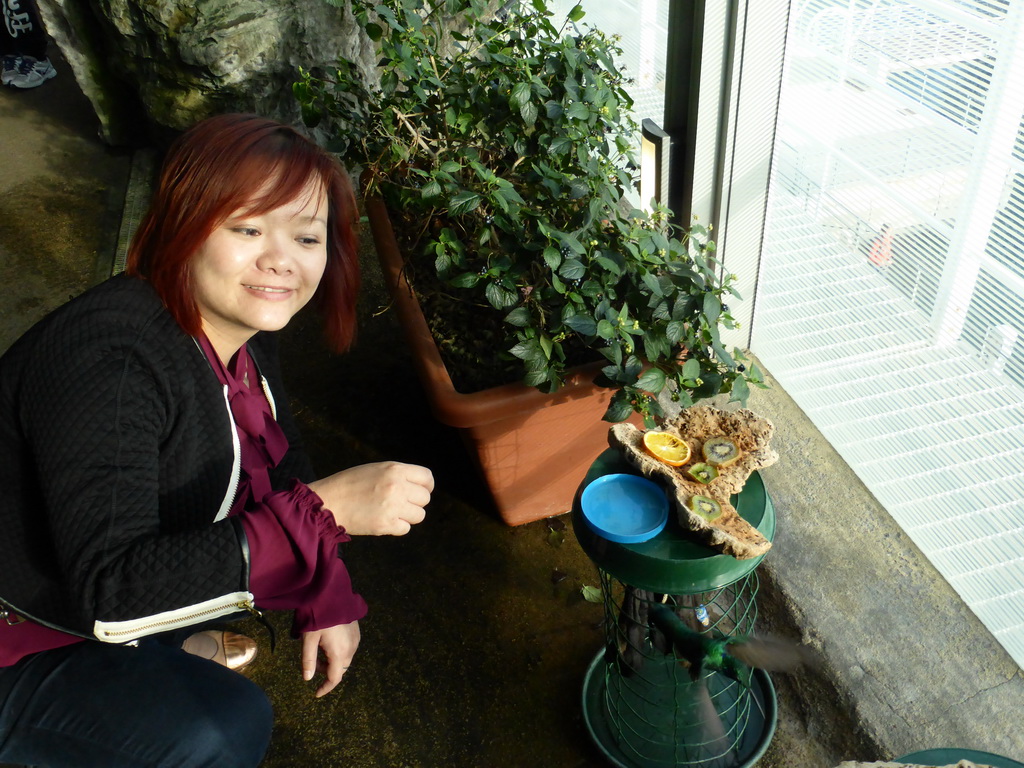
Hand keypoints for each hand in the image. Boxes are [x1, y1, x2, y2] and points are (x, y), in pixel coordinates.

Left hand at [301, 621, 359, 697]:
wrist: (332, 595)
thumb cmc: (318, 617)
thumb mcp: (309, 639)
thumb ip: (308, 660)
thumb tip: (307, 679)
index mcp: (339, 653)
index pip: (334, 678)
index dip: (325, 688)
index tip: (317, 693)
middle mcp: (351, 649)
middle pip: (340, 669)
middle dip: (326, 671)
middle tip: (312, 662)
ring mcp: (356, 640)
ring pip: (344, 659)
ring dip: (332, 661)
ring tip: (319, 650)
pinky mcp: (357, 632)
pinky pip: (348, 649)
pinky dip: (338, 652)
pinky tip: (329, 642)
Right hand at [308, 461, 432, 535]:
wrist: (328, 501)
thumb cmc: (349, 484)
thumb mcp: (376, 469)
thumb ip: (398, 475)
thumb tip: (417, 486)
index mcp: (395, 469)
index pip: (427, 477)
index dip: (427, 486)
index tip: (421, 491)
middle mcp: (397, 486)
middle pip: (425, 498)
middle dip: (415, 502)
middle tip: (401, 503)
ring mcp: (393, 506)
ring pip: (419, 515)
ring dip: (408, 515)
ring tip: (392, 512)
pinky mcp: (386, 525)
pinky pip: (405, 528)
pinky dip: (397, 527)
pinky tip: (384, 520)